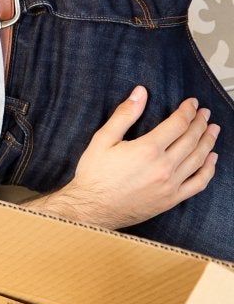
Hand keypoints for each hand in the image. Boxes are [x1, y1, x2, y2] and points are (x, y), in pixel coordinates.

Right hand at [45, 86, 218, 229]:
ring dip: (208, 141)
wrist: (91, 209)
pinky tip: (211, 159)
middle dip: (200, 122)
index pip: (178, 124)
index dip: (187, 111)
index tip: (191, 104)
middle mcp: (163, 167)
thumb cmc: (94, 176)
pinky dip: (209, 169)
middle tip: (204, 114)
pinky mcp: (171, 199)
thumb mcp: (102, 140)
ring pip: (199, 158)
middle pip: (192, 139)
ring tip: (212, 130)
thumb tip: (140, 94)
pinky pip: (198, 183)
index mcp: (148, 149)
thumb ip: (124, 115)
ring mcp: (170, 184)